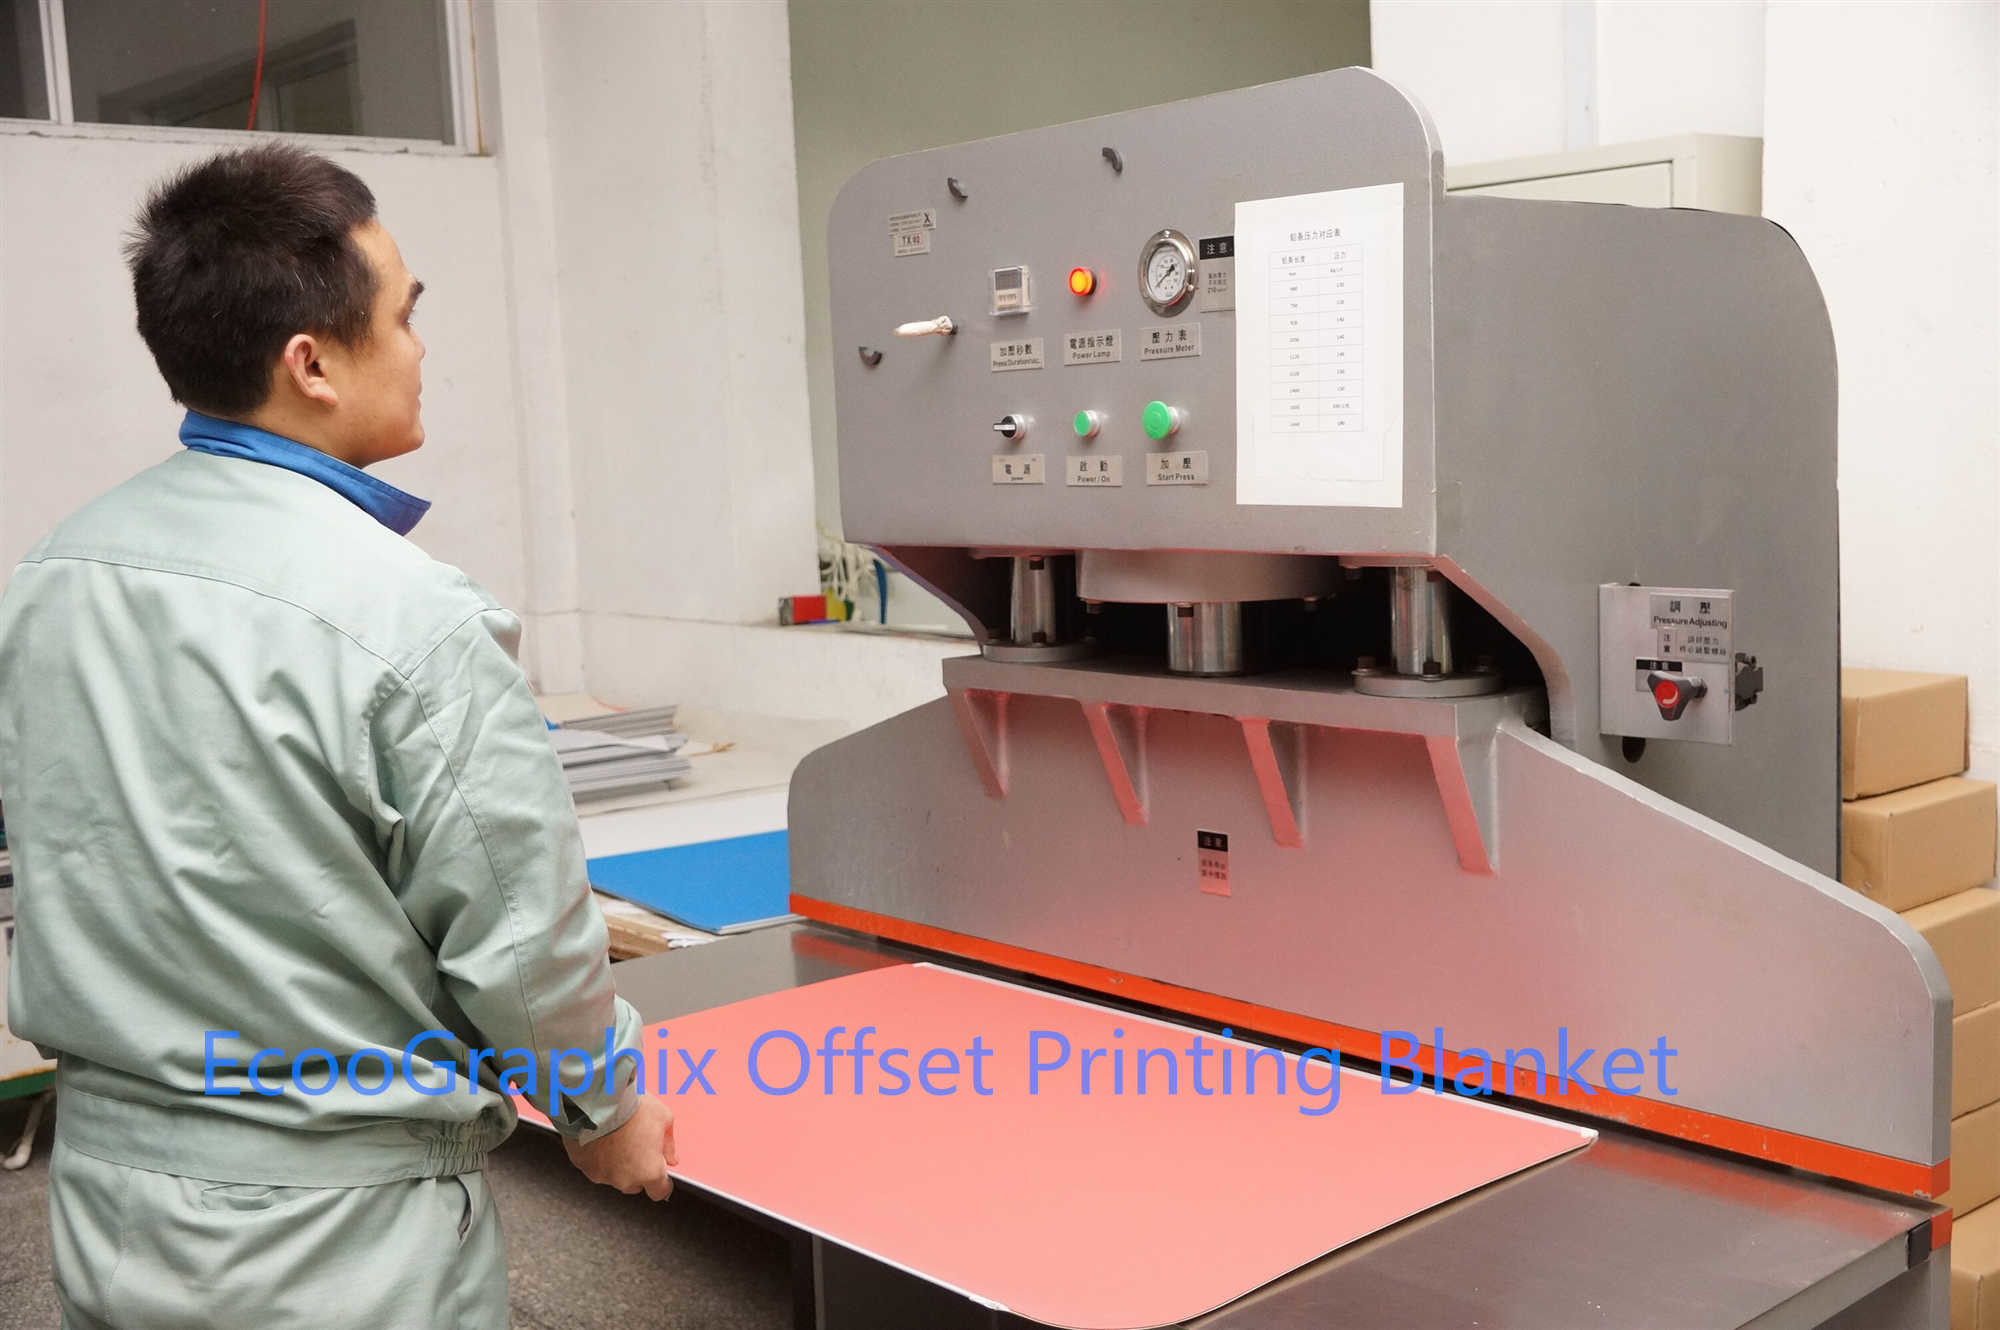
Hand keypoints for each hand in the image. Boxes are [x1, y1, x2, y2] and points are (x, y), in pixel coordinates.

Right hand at [563, 1095, 677, 1200]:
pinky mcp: (584, 1167)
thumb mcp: (663, 1118)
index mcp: (649, 1172)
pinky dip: (598, 1158)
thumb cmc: (632, 1107)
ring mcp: (603, 1175)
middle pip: (635, 1184)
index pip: (660, 1192)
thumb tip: (671, 1159)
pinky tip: (601, 1139)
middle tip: (636, 1146)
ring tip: (617, 1139)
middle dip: (638, 1170)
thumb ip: (669, 1145)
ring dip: (617, 1164)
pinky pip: (594, 1167)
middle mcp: (625, 1180)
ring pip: (613, 1176)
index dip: (661, 1182)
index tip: (660, 1171)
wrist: (598, 1099)